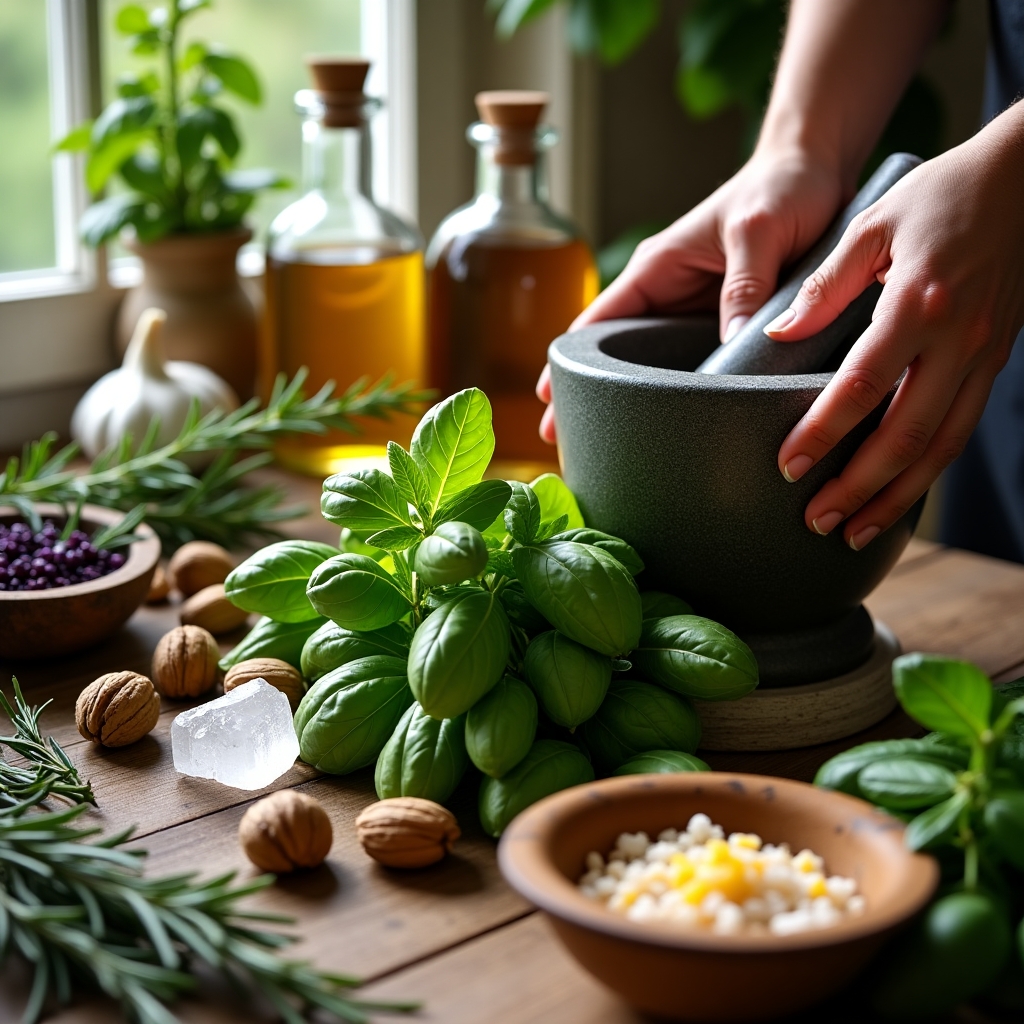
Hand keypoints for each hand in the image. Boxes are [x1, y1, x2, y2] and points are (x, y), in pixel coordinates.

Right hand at [537, 149, 843, 442]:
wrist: (818, 170)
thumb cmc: (781, 187)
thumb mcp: (759, 230)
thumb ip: (745, 285)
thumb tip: (729, 344)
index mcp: (656, 270)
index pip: (595, 322)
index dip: (568, 363)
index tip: (548, 402)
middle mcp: (667, 296)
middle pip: (615, 355)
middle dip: (590, 396)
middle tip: (569, 444)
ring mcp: (693, 315)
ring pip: (653, 367)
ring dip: (635, 403)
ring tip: (616, 449)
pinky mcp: (724, 327)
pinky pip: (694, 367)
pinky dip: (681, 398)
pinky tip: (679, 430)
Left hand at [770, 113, 1023, 549]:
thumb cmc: (940, 195)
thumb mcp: (872, 225)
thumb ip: (824, 284)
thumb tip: (779, 334)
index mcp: (919, 304)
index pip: (862, 386)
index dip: (823, 432)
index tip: (788, 466)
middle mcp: (958, 340)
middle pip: (906, 435)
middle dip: (859, 487)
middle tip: (816, 521)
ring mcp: (983, 355)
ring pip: (942, 447)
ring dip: (897, 496)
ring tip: (855, 531)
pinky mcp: (995, 362)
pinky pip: (960, 429)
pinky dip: (928, 471)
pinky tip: (897, 494)